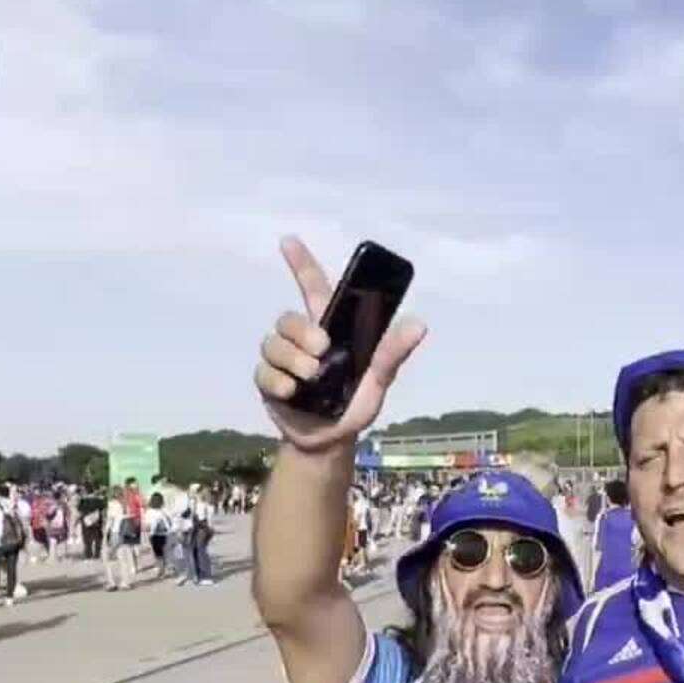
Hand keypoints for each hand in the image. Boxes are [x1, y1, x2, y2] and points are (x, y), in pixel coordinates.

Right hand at [255, 236, 426, 451]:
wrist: (330, 441)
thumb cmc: (355, 403)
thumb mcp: (380, 379)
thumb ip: (393, 352)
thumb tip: (419, 324)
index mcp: (329, 329)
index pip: (312, 288)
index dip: (301, 263)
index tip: (289, 241)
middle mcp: (302, 339)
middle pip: (288, 318)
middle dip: (302, 331)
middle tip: (322, 351)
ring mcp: (282, 360)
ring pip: (273, 343)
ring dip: (293, 359)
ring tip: (311, 377)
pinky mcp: (268, 382)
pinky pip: (264, 372)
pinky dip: (278, 381)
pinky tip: (293, 392)